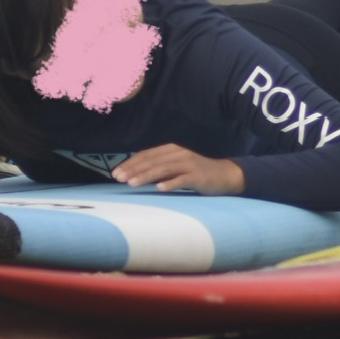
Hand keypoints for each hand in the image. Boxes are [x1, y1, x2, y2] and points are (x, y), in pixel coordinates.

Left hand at [113, 144, 245, 194]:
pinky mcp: (198, 176)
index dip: (131, 163)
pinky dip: (170, 183)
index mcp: (172, 150)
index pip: (147, 155)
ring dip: (146, 175)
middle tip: (118, 178)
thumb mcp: (175, 167)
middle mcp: (179, 154)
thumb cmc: (195, 173)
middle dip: (134, 169)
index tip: (115, 173)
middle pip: (153, 160)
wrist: (224, 175)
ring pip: (164, 169)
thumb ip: (159, 168)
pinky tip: (159, 188)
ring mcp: (189, 164)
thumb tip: (133, 175)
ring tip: (131, 183)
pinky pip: (182, 179)